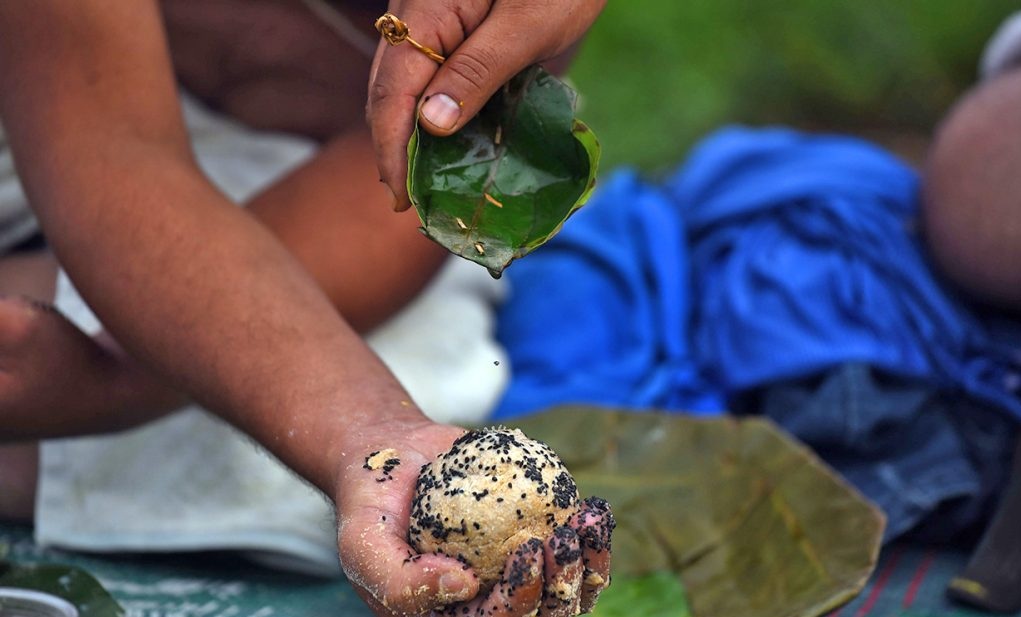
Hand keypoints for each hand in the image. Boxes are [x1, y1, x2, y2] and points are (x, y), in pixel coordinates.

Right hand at [335, 421, 613, 615]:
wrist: (391, 459)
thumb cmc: (371, 505)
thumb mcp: (363, 542)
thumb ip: (399, 579)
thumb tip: (463, 587)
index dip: (522, 596)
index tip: (528, 547)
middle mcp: (487, 607)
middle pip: (542, 616)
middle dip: (562, 585)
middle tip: (560, 538)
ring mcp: (517, 577)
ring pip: (569, 595)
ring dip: (588, 566)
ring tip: (587, 523)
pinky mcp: (537, 545)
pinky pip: (577, 558)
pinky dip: (593, 540)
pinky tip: (593, 511)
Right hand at [366, 0, 606, 211]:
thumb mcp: (528, 25)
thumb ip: (478, 72)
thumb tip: (431, 126)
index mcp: (427, 12)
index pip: (391, 93)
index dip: (391, 150)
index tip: (401, 197)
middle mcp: (415, 14)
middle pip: (386, 91)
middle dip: (393, 149)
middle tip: (411, 200)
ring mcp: (427, 17)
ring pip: (400, 85)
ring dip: (407, 133)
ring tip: (421, 180)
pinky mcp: (446, 22)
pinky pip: (424, 72)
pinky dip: (427, 110)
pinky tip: (442, 138)